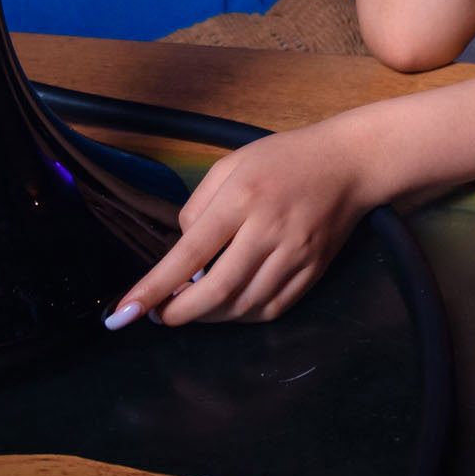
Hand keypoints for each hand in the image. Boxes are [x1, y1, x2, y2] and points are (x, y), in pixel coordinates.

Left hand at [105, 115, 381, 328]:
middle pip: (217, 290)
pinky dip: (243, 315)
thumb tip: (182, 254)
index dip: (153, 289)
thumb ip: (198, 205)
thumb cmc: (285, 158)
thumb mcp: (231, 164)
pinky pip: (272, 309)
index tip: (123, 314)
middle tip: (160, 316)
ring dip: (210, 317)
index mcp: (243, 198)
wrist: (351, 162)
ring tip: (193, 307)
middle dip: (180, 313)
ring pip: (243, 307)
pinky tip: (230, 305)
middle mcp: (269, 230)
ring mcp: (296, 254)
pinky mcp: (313, 270)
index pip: (189, 254)